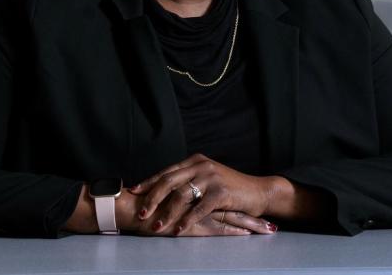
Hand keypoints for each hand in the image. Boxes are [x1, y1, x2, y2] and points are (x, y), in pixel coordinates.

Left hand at [129, 154, 278, 235]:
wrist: (258, 191)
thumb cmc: (231, 188)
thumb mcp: (207, 178)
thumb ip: (189, 180)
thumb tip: (163, 190)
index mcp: (195, 161)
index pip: (166, 172)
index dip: (149, 182)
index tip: (133, 192)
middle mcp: (201, 166)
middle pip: (169, 182)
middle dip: (152, 198)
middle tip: (141, 213)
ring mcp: (211, 178)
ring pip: (181, 196)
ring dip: (167, 213)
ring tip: (157, 226)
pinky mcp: (221, 192)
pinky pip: (198, 208)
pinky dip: (186, 220)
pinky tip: (178, 230)